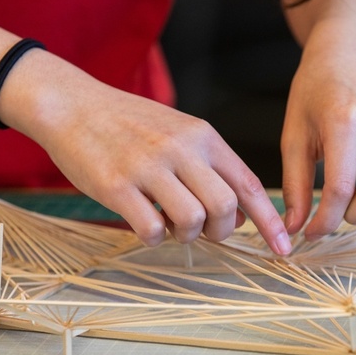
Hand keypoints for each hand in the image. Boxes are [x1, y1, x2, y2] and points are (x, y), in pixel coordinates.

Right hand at [2, 54, 291, 254]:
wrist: (72, 104)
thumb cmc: (129, 124)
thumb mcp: (181, 133)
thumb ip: (213, 168)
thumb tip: (241, 215)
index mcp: (203, 137)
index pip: (249, 185)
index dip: (270, 222)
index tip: (283, 249)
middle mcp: (181, 149)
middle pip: (225, 207)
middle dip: (221, 232)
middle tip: (203, 232)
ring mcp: (148, 167)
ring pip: (192, 220)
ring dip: (186, 235)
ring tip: (169, 224)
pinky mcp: (115, 185)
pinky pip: (151, 229)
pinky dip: (153, 237)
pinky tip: (143, 224)